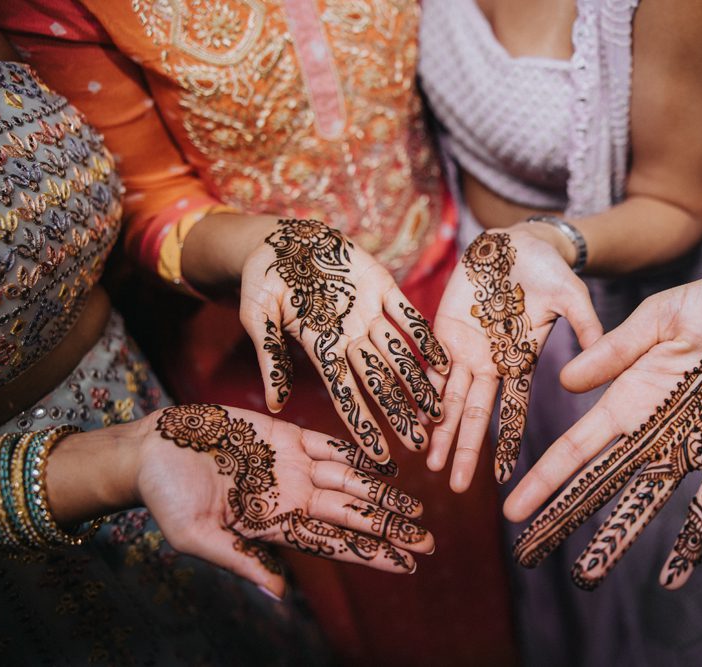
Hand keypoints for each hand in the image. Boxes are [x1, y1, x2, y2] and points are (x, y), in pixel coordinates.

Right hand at [136, 404, 433, 598]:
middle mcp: (292, 496)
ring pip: (351, 481)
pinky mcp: (285, 435)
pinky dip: (360, 453)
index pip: (335, 544)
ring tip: (417, 509)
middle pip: (353, 515)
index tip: (406, 567)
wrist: (151, 449)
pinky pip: (331, 444)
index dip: (371, 554)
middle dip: (390, 529)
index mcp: (275, 524)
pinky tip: (387, 465)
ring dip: (384, 495)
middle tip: (429, 543)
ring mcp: (292, 465)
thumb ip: (241, 560)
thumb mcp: (196, 536)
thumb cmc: (165, 497)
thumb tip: (282, 595)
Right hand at [239, 219, 448, 462]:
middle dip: (399, 414)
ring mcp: (367, 314)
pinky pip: (409, 315)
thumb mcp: (256, 316)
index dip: (364, 425)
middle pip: (378, 383)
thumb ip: (269, 356)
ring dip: (418, 384)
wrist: (282, 238)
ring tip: (439, 412)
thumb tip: (274, 404)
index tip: (380, 456)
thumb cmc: (261, 278)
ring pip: (399, 356)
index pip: (345, 395)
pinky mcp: (381, 286)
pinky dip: (425, 338)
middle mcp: (349, 337)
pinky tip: (445, 361)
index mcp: (320, 348)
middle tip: (421, 445)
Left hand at [427, 227, 602, 490]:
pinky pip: (428, 365)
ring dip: (438, 431)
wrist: (515, 243)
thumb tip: (604, 351)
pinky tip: (410, 418)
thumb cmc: (547, 270)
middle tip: (454, 487)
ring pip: (448, 398)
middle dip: (464, 450)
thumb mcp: (572, 296)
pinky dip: (419, 391)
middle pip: (475, 415)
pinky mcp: (443, 331)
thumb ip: (585, 324)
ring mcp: (466, 350)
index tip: (500, 479)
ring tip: (428, 464)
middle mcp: (492, 365)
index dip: (507, 444)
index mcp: (521, 363)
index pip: (514, 412)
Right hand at [505, 277, 701, 589]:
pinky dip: (693, 541)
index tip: (515, 508)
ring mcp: (691, 451)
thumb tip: (566, 383)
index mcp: (629, 400)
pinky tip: (674, 575)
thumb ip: (618, 349)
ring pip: (644, 503)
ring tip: (587, 575)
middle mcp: (651, 434)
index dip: (545, 479)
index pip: (577, 448)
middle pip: (599, 484)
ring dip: (616, 538)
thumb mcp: (661, 317)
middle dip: (563, 518)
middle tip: (529, 554)